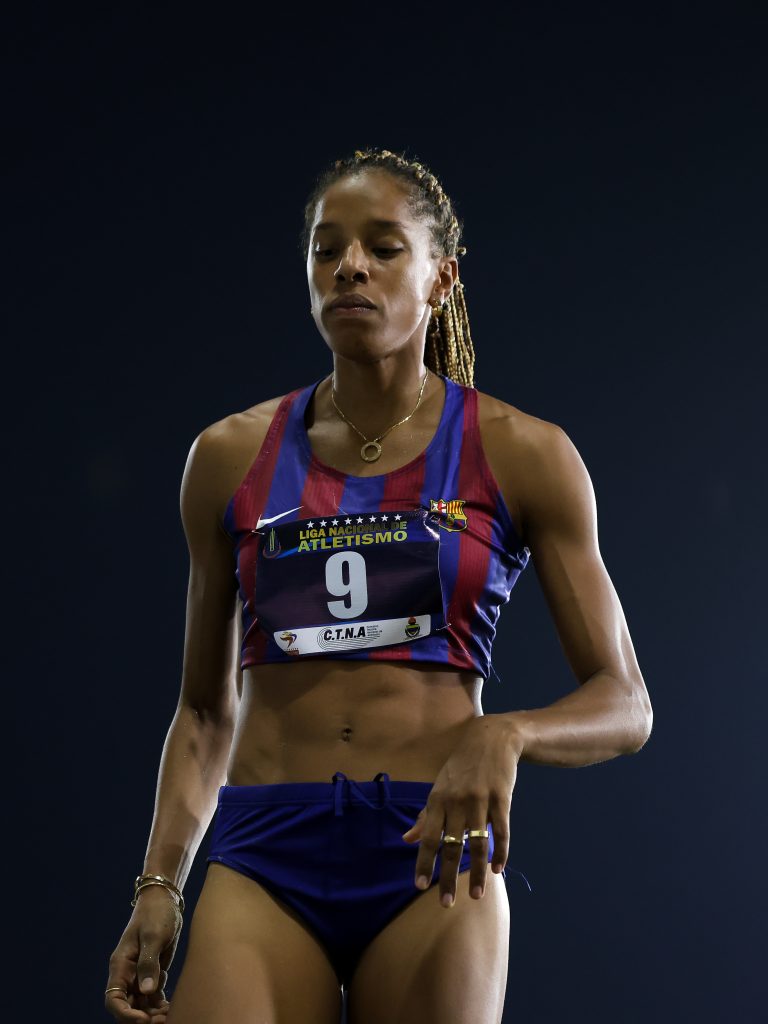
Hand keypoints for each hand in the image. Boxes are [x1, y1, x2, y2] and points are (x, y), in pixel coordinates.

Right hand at [105, 886, 182, 1022]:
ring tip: (170, 1016)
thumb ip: (149, 963)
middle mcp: (127, 974)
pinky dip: (160, 1006)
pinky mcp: (153, 974)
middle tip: (162, 1020)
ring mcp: (140, 975)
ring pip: (141, 1005)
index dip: (125, 1014)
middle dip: (142, 1018)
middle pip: (128, 1007)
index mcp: (121, 965)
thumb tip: (147, 991)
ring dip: (153, 1015)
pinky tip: (172, 1009)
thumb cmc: (156, 913)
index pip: (114, 999)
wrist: (164, 899)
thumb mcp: (154, 935)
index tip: (143, 1020)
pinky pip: (153, 998)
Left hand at [401, 714, 522, 907]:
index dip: (424, 862)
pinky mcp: (501, 799)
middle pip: (451, 845)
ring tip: (476, 896)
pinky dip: (500, 852)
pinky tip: (497, 869)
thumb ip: (425, 815)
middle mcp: (457, 801)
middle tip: (445, 903)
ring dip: (476, 872)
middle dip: (447, 876)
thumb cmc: (461, 766)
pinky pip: (501, 831)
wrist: (492, 738)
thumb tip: (407, 839)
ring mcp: (480, 800)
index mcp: (438, 799)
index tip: (420, 886)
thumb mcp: (439, 786)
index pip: (429, 837)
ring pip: (477, 843)